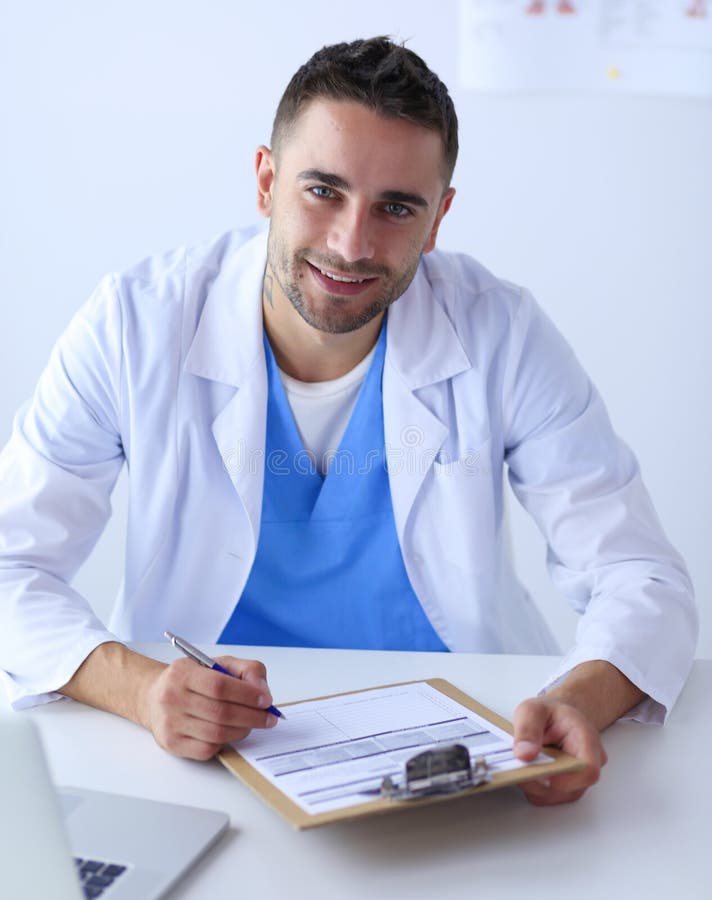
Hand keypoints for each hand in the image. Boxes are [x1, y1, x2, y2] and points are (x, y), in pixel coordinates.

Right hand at [143, 656, 278, 759]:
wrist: (153, 696)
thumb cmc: (190, 680)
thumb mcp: (216, 663)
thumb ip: (245, 670)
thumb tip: (262, 691)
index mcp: (182, 673)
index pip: (220, 686)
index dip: (247, 694)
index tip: (266, 700)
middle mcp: (172, 698)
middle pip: (221, 712)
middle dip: (252, 716)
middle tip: (269, 718)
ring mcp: (170, 723)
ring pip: (217, 734)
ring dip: (242, 730)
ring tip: (252, 724)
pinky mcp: (172, 744)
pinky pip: (207, 749)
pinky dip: (226, 743)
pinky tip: (231, 732)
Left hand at [512, 696, 607, 805]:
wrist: (556, 717)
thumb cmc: (549, 713)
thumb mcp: (533, 709)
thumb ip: (528, 729)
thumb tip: (524, 755)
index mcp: (587, 740)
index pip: (588, 770)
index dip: (566, 779)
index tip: (541, 774)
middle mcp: (588, 764)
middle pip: (571, 789)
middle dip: (540, 782)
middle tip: (518, 766)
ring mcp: (578, 779)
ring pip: (557, 796)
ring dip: (534, 785)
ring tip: (520, 765)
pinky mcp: (565, 788)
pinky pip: (547, 797)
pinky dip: (532, 787)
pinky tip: (525, 770)